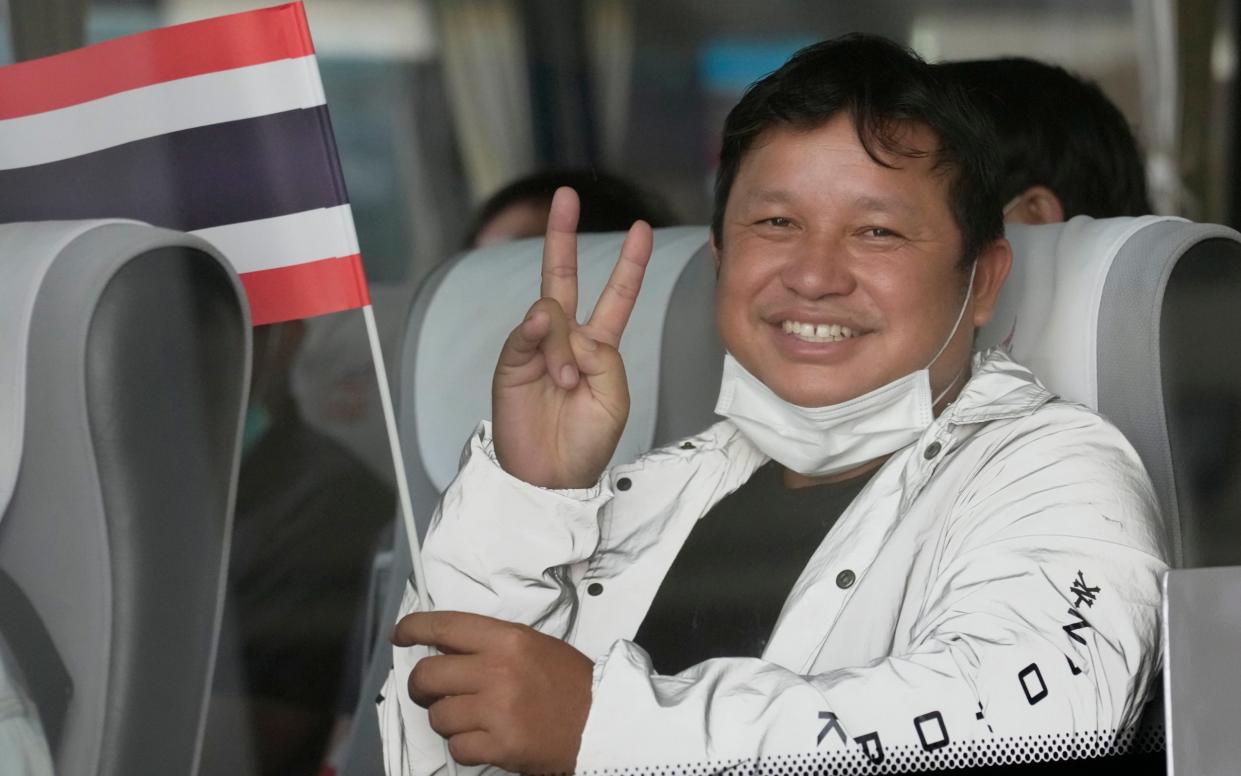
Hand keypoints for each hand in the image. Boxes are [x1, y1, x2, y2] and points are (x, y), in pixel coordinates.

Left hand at [394, 611, 594, 773]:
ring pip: (439, 716)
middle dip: (420, 686)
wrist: (604, 722)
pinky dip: (464, 747)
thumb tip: (444, 650)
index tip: (400, 634)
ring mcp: (497, 710)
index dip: (414, 628)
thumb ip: (490, 646)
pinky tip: (483, 740)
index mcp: (508, 639)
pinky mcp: (501, 746)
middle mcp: (498, 671)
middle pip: (428, 675)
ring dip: (446, 720)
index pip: (445, 626)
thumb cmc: (570, 682)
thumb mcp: (533, 646)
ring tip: (469, 719)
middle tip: (428, 692)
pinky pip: (458, 748)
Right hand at [492, 187, 653, 487]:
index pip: (616, 296)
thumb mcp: (614, 397)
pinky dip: (535, 330)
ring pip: (551, 314)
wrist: (552, 477)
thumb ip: (599, 355)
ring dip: (562, 347)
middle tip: (565, 197)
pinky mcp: (511, 363)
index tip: (640, 229)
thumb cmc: (588, 441)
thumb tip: (561, 326)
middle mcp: (567, 339)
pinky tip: (538, 328)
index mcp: (600, 347)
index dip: (629, 264)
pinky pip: (524, 334)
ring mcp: (536, 348)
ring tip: (564, 383)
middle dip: (563, 236)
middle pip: (563, 277)